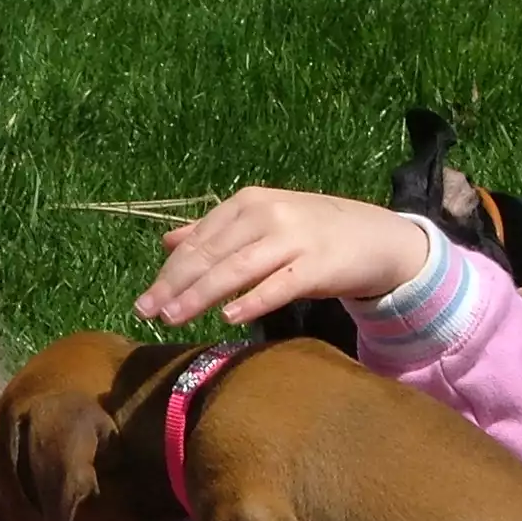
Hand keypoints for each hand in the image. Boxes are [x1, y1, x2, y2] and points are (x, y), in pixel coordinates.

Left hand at [134, 187, 429, 326]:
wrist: (376, 237)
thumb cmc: (312, 233)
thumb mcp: (261, 223)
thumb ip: (216, 232)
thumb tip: (168, 242)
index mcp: (247, 203)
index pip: (199, 241)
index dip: (169, 272)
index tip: (145, 301)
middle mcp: (267, 214)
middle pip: (211, 254)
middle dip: (175, 285)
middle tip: (148, 312)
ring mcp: (293, 238)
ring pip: (237, 269)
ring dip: (201, 294)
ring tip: (175, 316)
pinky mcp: (317, 264)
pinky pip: (279, 285)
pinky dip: (252, 300)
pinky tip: (228, 316)